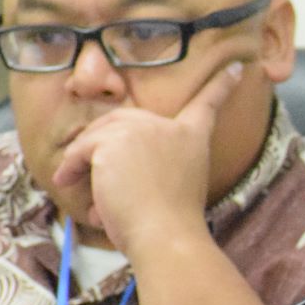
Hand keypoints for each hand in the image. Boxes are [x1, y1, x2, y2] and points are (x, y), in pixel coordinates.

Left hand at [50, 61, 244, 253]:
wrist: (165, 236)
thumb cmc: (169, 224)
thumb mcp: (174, 188)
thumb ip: (156, 166)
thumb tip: (114, 166)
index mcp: (192, 138)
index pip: (207, 105)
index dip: (220, 86)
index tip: (235, 68)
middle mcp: (168, 127)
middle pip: (125, 118)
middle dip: (103, 140)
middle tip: (87, 167)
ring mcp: (140, 130)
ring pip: (98, 135)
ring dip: (83, 160)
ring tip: (77, 184)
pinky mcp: (112, 142)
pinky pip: (81, 150)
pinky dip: (72, 167)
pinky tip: (69, 182)